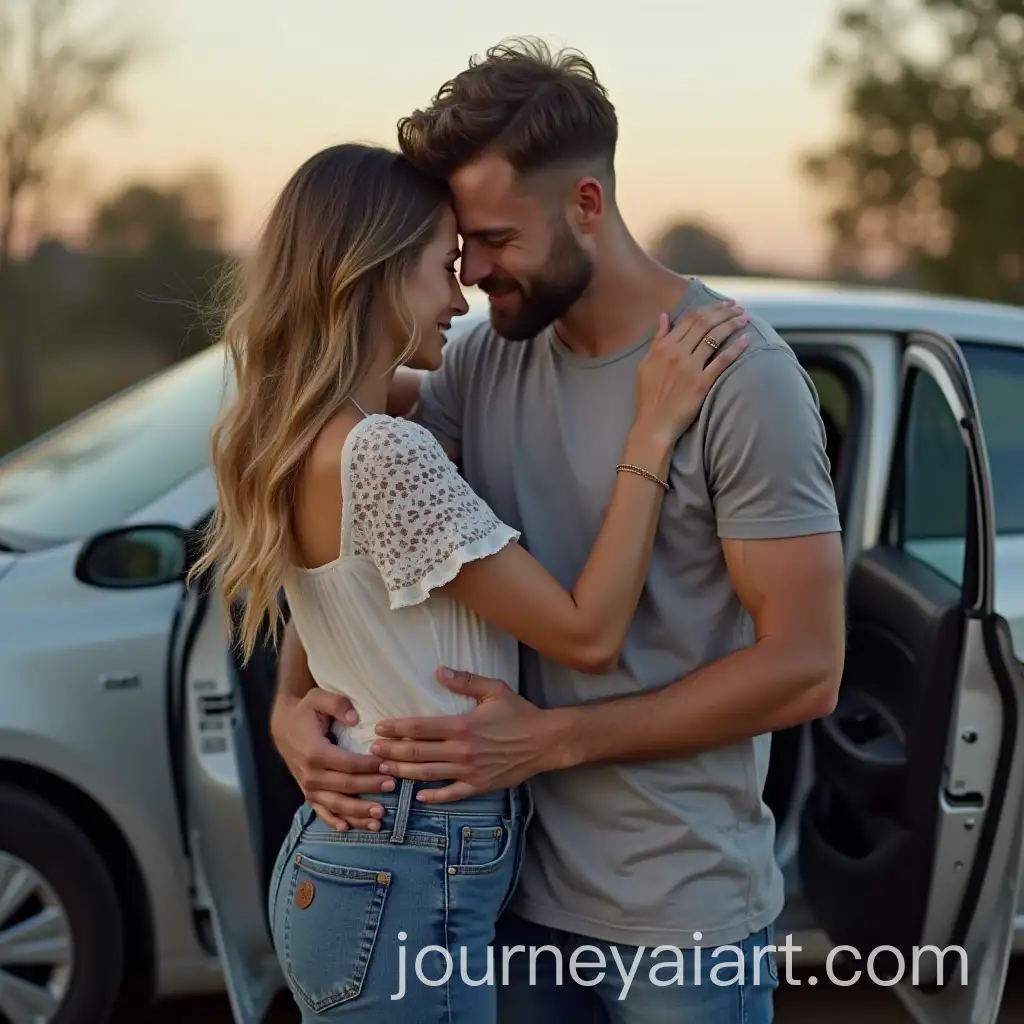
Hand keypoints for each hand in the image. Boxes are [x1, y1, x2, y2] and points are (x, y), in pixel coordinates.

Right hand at [270, 688, 395, 830]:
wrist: (283, 727)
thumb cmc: (305, 711)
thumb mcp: (318, 698)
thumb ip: (337, 704)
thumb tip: (356, 718)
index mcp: (315, 752)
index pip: (348, 763)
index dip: (370, 767)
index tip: (388, 766)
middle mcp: (310, 774)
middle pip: (346, 786)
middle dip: (370, 788)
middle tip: (393, 787)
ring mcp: (308, 787)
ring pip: (336, 805)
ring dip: (358, 813)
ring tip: (379, 818)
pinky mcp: (308, 793)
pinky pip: (321, 811)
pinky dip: (334, 821)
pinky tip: (348, 828)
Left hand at [370, 669, 554, 802]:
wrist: (545, 741)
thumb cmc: (519, 713)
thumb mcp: (494, 689)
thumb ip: (465, 681)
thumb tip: (439, 672)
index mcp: (462, 725)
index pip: (421, 727)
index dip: (397, 728)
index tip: (380, 727)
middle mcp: (462, 750)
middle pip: (418, 753)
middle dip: (392, 751)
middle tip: (372, 751)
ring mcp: (470, 771)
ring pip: (428, 774)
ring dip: (404, 772)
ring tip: (385, 769)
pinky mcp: (479, 786)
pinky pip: (452, 794)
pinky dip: (434, 797)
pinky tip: (419, 797)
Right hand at [634, 301, 748, 441]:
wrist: (653, 425)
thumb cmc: (649, 397)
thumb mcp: (645, 364)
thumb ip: (657, 340)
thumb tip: (664, 316)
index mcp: (662, 348)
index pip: (690, 319)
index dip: (709, 309)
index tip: (723, 304)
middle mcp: (676, 354)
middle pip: (704, 324)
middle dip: (724, 312)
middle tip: (738, 307)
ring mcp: (690, 368)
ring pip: (714, 337)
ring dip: (732, 324)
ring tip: (744, 317)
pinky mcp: (702, 384)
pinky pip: (722, 361)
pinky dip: (736, 347)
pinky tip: (746, 338)